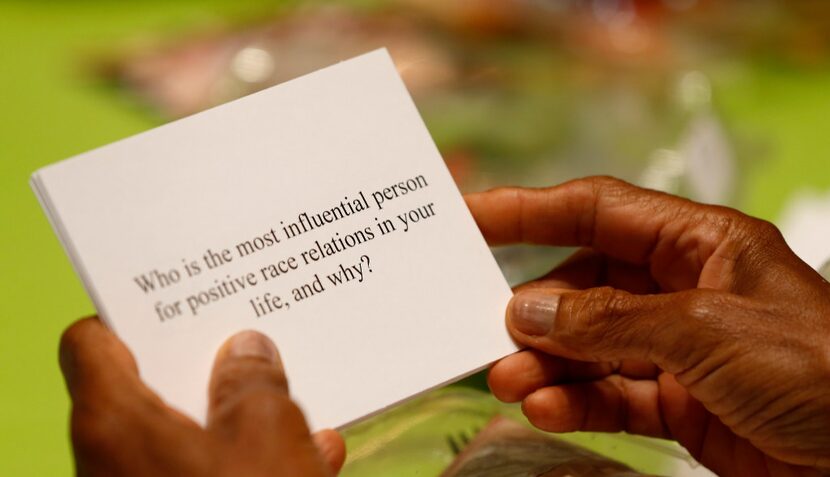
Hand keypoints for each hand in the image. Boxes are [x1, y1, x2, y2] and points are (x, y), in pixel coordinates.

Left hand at [59, 318, 345, 476]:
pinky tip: (310, 456)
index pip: (91, 341)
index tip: (180, 296)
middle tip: (251, 336)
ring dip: (238, 416)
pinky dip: (246, 463)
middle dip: (206, 363)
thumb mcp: (267, 433)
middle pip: (147, 388)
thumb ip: (255, 379)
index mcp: (113, 422)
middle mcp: (111, 461)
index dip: (132, 311)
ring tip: (295, 396)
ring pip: (184, 437)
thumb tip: (246, 350)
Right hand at [466, 176, 829, 475]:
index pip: (598, 212)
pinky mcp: (680, 403)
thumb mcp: (705, 330)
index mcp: (699, 244)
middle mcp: (683, 290)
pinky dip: (577, 402)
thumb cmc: (818, 368)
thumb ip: (609, 321)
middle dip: (536, 311)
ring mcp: (679, 349)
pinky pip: (613, 396)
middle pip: (585, 286)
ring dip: (548, 365)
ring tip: (511, 384)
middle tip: (490, 333)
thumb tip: (527, 310)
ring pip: (591, 347)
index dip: (530, 209)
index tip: (470, 216)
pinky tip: (548, 410)